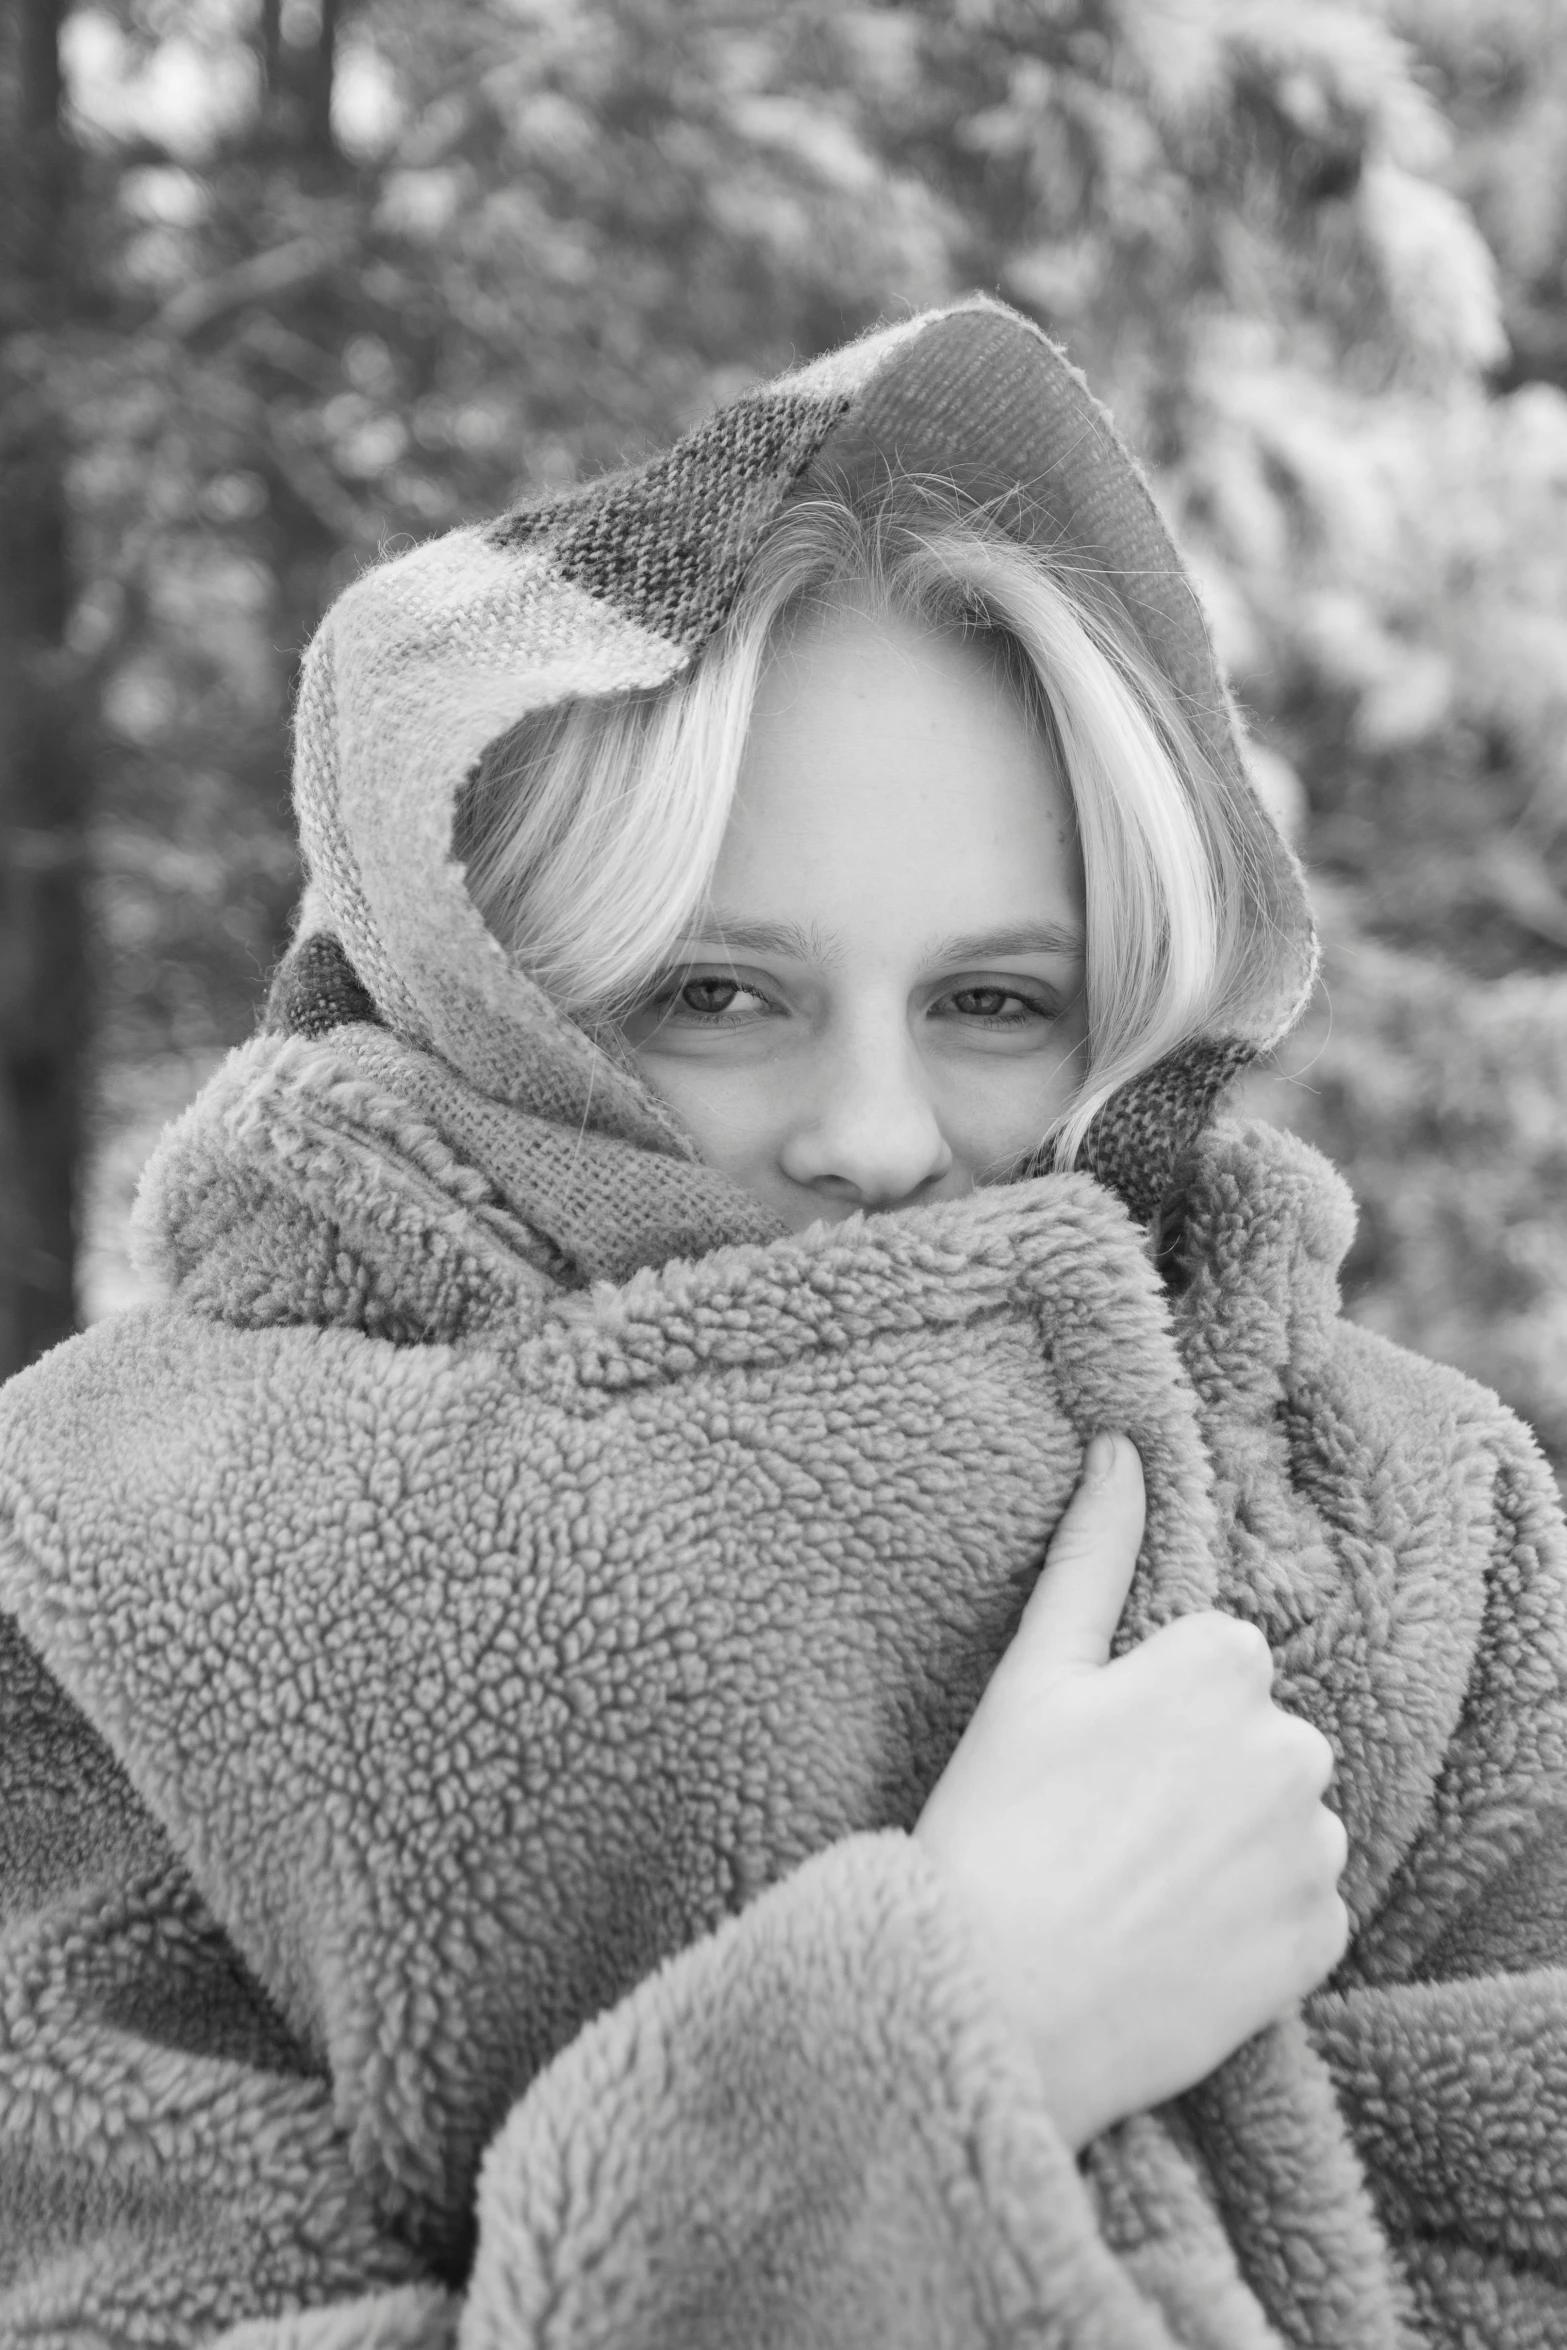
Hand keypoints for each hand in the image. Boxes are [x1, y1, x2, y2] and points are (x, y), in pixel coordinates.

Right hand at [913, 1433, 1348, 2150]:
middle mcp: (1292, 1745)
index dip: (1150, 1710)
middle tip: (1103, 1828)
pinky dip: (1253, 1925)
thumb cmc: (997, 1824)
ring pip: (1283, 1825)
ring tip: (1135, 1889)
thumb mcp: (1032, 1674)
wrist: (998, 1996)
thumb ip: (1091, 1552)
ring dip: (1233, 1848)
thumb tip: (1121, 1445)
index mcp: (1223, 1663)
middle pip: (1256, 1742)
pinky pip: (1301, 1911)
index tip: (1091, 1760)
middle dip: (1201, 1774)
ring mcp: (1312, 1850)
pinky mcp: (1321, 1943)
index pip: (1214, 1663)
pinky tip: (1175, 1940)